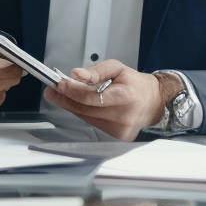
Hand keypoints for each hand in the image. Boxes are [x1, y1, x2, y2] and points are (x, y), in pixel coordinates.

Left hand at [44, 59, 163, 141]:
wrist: (153, 102)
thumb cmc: (135, 84)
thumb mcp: (118, 68)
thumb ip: (96, 70)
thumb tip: (76, 74)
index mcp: (126, 96)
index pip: (92, 96)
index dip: (73, 91)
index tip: (59, 84)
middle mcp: (124, 116)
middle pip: (85, 109)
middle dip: (66, 98)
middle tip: (53, 90)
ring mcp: (121, 129)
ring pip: (86, 118)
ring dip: (73, 106)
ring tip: (65, 95)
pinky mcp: (118, 137)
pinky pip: (93, 124)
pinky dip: (86, 114)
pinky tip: (84, 105)